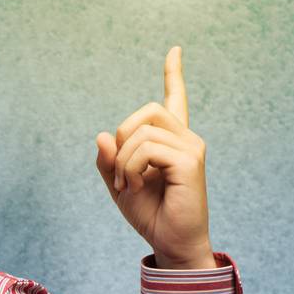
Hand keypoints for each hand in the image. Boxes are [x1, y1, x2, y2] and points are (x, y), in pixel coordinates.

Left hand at [94, 46, 216, 267]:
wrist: (171, 244)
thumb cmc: (150, 216)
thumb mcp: (119, 185)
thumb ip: (108, 160)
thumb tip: (103, 136)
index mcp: (172, 141)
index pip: (175, 99)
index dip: (174, 73)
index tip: (175, 50)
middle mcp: (186, 139)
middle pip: (148, 110)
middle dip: (123, 137)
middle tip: (121, 173)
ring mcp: (191, 148)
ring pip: (142, 131)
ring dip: (123, 160)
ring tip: (128, 186)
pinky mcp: (190, 161)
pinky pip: (147, 149)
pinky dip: (131, 168)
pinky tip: (136, 187)